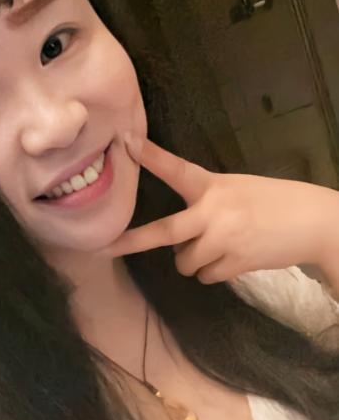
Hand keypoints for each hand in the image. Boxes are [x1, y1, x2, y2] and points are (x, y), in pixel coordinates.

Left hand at [101, 138, 337, 283]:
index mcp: (213, 185)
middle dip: (132, 242)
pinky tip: (233, 257)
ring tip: (216, 247)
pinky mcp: (235, 264)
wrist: (315, 222)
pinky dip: (212, 272)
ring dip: (193, 261)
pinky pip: (205, 276)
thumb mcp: (238, 189)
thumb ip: (207, 203)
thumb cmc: (274, 202)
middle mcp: (213, 212)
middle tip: (104, 249)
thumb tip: (180, 238)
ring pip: (184, 263)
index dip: (150, 156)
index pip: (176, 168)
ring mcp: (223, 240)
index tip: (126, 142)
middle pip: (164, 232)